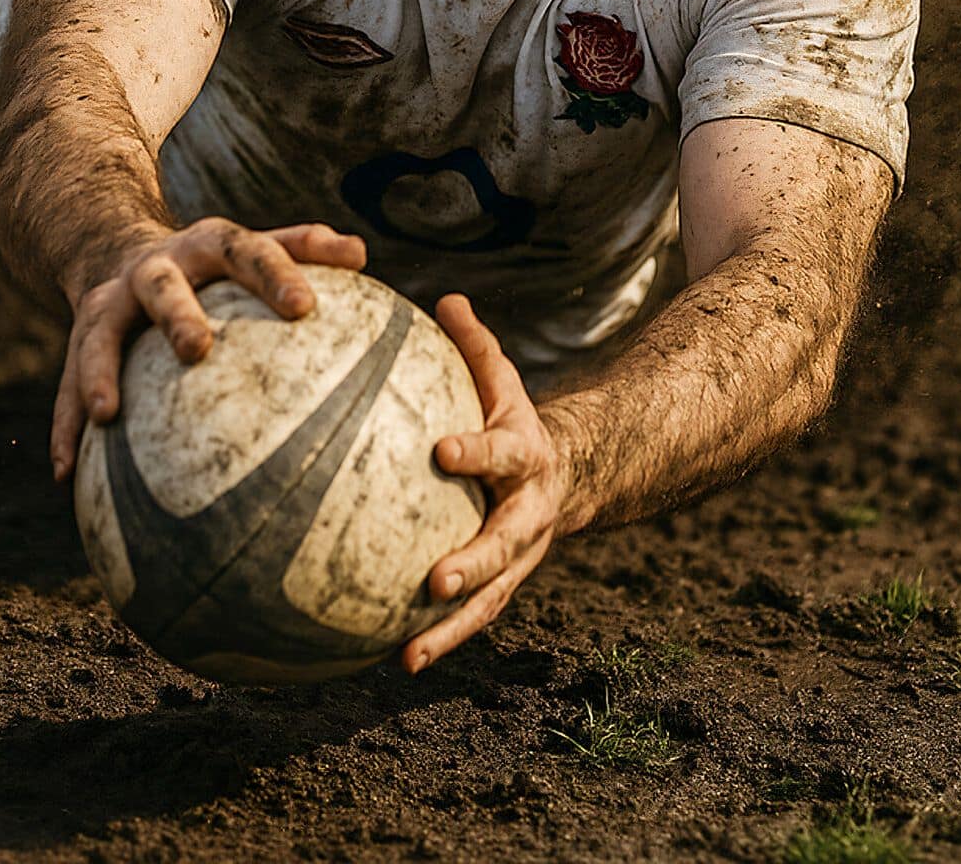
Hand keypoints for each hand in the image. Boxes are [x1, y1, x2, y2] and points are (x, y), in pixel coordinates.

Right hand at [50, 217, 366, 482]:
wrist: (119, 248)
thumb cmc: (214, 263)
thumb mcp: (253, 247)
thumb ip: (304, 249)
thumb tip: (362, 252)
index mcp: (207, 246)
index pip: (246, 251)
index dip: (275, 274)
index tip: (304, 306)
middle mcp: (154, 269)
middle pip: (163, 286)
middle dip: (178, 314)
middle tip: (199, 350)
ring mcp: (110, 302)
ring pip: (98, 334)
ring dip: (97, 372)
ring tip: (105, 416)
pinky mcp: (79, 337)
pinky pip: (64, 385)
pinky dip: (63, 426)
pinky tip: (65, 475)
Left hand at [400, 294, 569, 672]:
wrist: (568, 475)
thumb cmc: (512, 418)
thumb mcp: (501, 379)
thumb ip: (475, 344)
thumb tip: (444, 297)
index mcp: (526, 456)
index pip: (501, 451)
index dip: (476, 450)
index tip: (441, 450)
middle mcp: (528, 514)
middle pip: (504, 544)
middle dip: (473, 564)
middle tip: (436, 580)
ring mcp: (519, 559)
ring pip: (490, 600)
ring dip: (452, 630)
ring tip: (409, 655)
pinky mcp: (500, 586)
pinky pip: (471, 619)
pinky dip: (438, 642)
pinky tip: (392, 662)